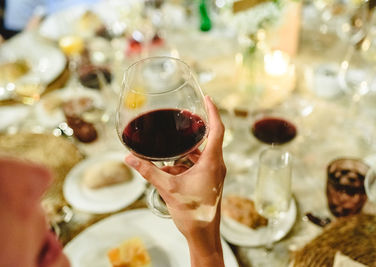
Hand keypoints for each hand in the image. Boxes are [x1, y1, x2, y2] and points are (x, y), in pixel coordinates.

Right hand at [125, 96, 225, 266]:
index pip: (217, 130)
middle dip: (195, 129)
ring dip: (187, 150)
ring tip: (171, 145)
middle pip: (209, 138)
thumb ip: (148, 172)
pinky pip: (199, 164)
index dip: (213, 112)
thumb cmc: (192, 213)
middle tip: (182, 118)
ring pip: (202, 153)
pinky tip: (169, 167)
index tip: (207, 98)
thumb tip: (130, 158)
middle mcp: (216, 165)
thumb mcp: (168, 188)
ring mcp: (214, 173)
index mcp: (211, 162)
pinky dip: (186, 162)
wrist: (203, 235)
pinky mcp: (209, 180)